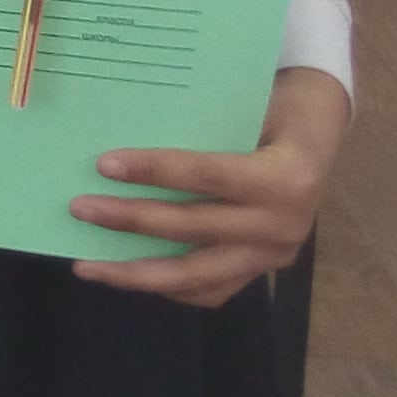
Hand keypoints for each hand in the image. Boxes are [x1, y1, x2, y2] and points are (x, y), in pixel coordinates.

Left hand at [68, 65, 350, 307]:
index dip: (154, 170)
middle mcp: (283, 225)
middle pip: (193, 227)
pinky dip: (165, 286)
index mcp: (283, 178)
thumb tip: (119, 125)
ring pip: (196, 275)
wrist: (318, 141)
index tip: (104, 164)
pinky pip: (208, 290)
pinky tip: (126, 275)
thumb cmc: (271, 113)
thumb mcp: (246, 106)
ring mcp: (273, 256)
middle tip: (79, 209)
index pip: (207, 174)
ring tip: (87, 266)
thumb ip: (199, 122)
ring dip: (136, 272)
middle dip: (130, 220)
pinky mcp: (262, 273)